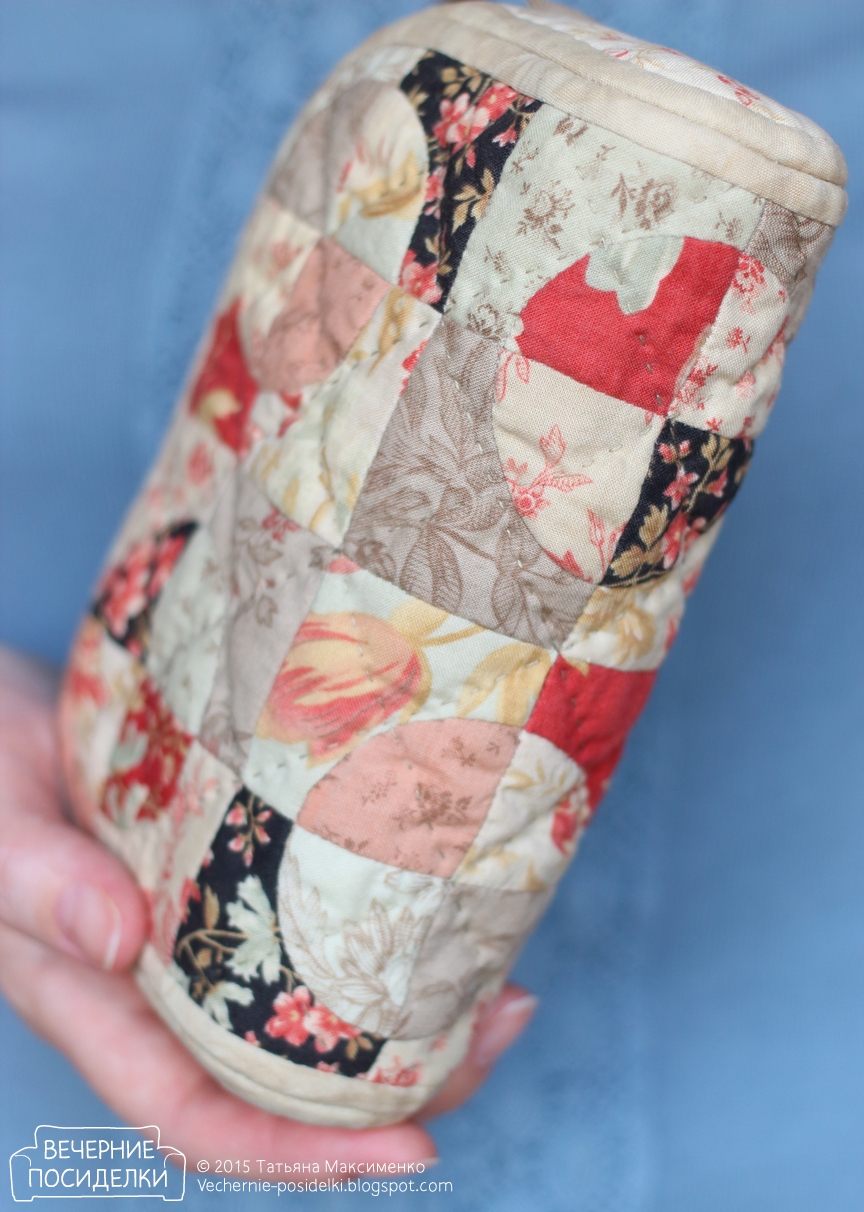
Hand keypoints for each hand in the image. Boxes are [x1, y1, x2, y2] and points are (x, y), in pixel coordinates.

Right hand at [0, 645, 536, 1166]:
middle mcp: (155, 986)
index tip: (413, 1151)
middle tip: (497, 1028)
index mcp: (92, 1000)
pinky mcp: (222, 875)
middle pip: (281, 1078)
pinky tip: (433, 902)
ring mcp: (195, 931)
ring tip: (496, 981)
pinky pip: (304, 925)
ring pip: (306, 1008)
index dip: (300, 1153)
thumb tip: (119, 943)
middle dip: (395, 1085)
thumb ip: (39, 880)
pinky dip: (369, 930)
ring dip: (404, 1014)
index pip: (198, 1116)